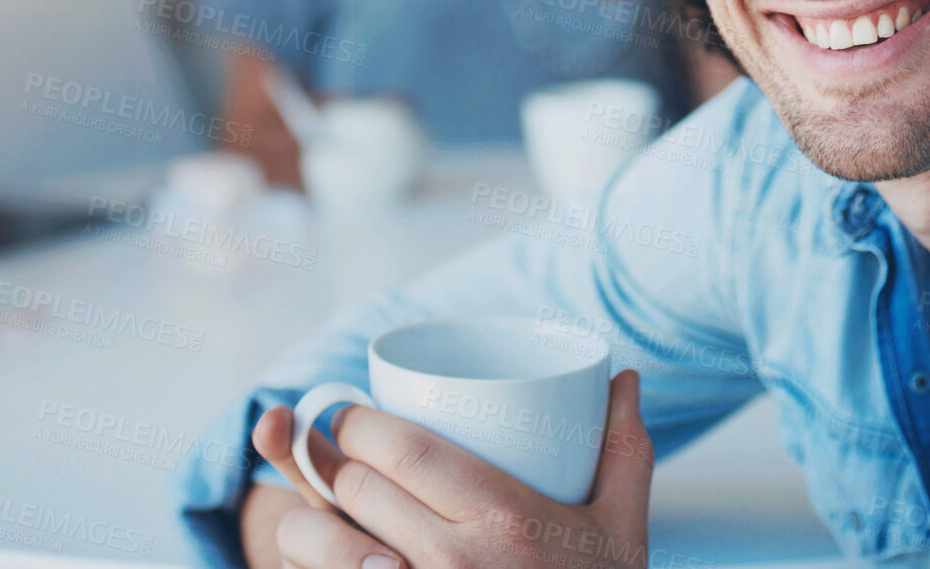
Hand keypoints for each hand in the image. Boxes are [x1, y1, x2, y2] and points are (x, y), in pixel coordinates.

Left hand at [256, 370, 654, 567]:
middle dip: (332, 460)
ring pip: (322, 545)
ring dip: (305, 521)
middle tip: (335, 452)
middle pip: (358, 487)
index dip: (360, 422)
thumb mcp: (621, 528)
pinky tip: (324, 561)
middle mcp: (454, 561)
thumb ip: (624, 450)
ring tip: (318, 511)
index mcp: (504, 517)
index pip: (406, 449)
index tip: (354, 415)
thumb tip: (624, 378)